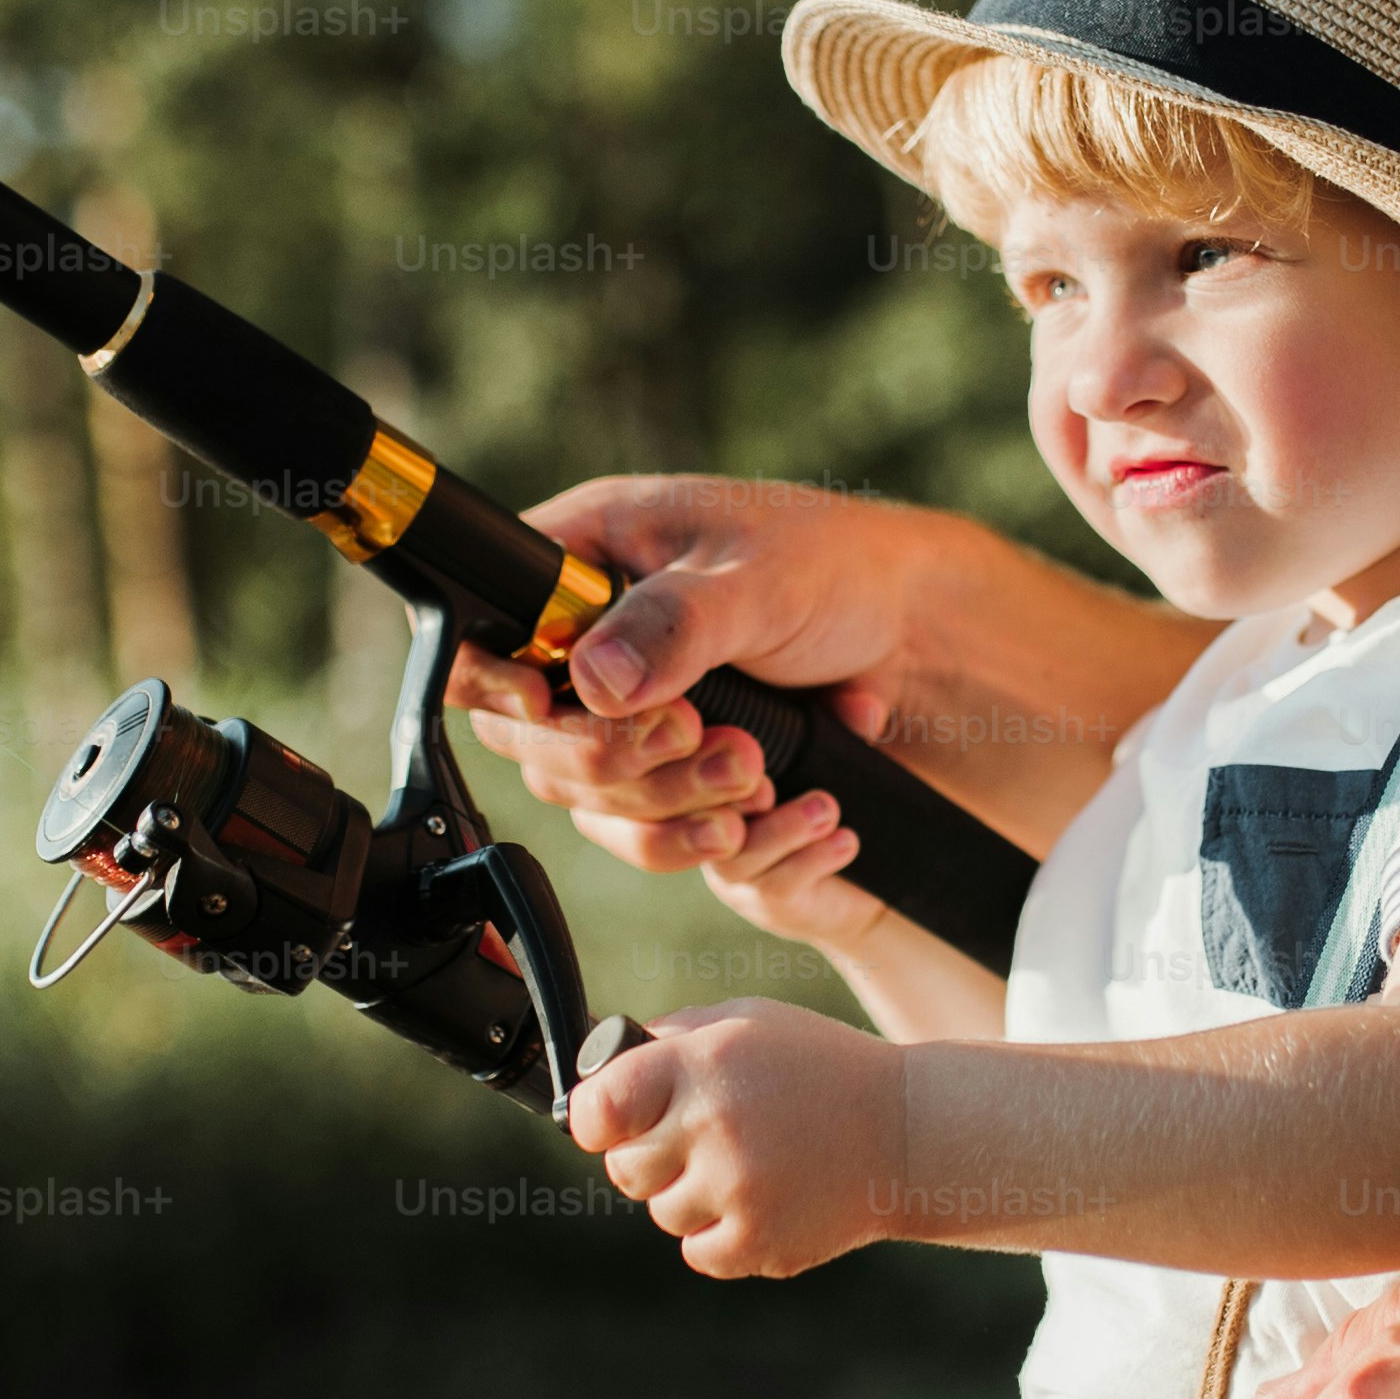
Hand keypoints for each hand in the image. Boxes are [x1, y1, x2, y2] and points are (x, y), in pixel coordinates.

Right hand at [447, 477, 930, 881]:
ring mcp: (626, 717)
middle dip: (615, 758)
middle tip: (700, 735)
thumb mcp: (760, 578)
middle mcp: (588, 644)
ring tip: (753, 772)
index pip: (482, 635)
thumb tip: (594, 684)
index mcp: (583, 561)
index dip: (496, 684)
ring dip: (666, 804)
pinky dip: (702, 838)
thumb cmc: (837, 567)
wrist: (917, 637)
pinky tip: (765, 812)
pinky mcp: (668, 774)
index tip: (553, 706)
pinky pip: (647, 834)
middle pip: (528, 740)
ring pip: (588, 800)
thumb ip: (676, 624)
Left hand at [565, 997, 909, 1278]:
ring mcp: (736, 1190)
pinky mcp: (758, 1242)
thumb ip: (672, 1039)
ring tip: (750, 1164)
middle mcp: (713, 1127)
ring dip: (691, 1195)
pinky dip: (720, 1233)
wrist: (909, 1131)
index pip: (597, 1109)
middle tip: (701, 1138)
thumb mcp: (747, 1022)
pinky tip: (763, 1198)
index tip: (609, 1122)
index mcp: (703, 1064)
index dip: (595, 1119)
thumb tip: (602, 1072)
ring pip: (662, 1213)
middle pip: (624, 1168)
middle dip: (651, 1155)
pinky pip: (698, 1252)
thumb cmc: (820, 1069)